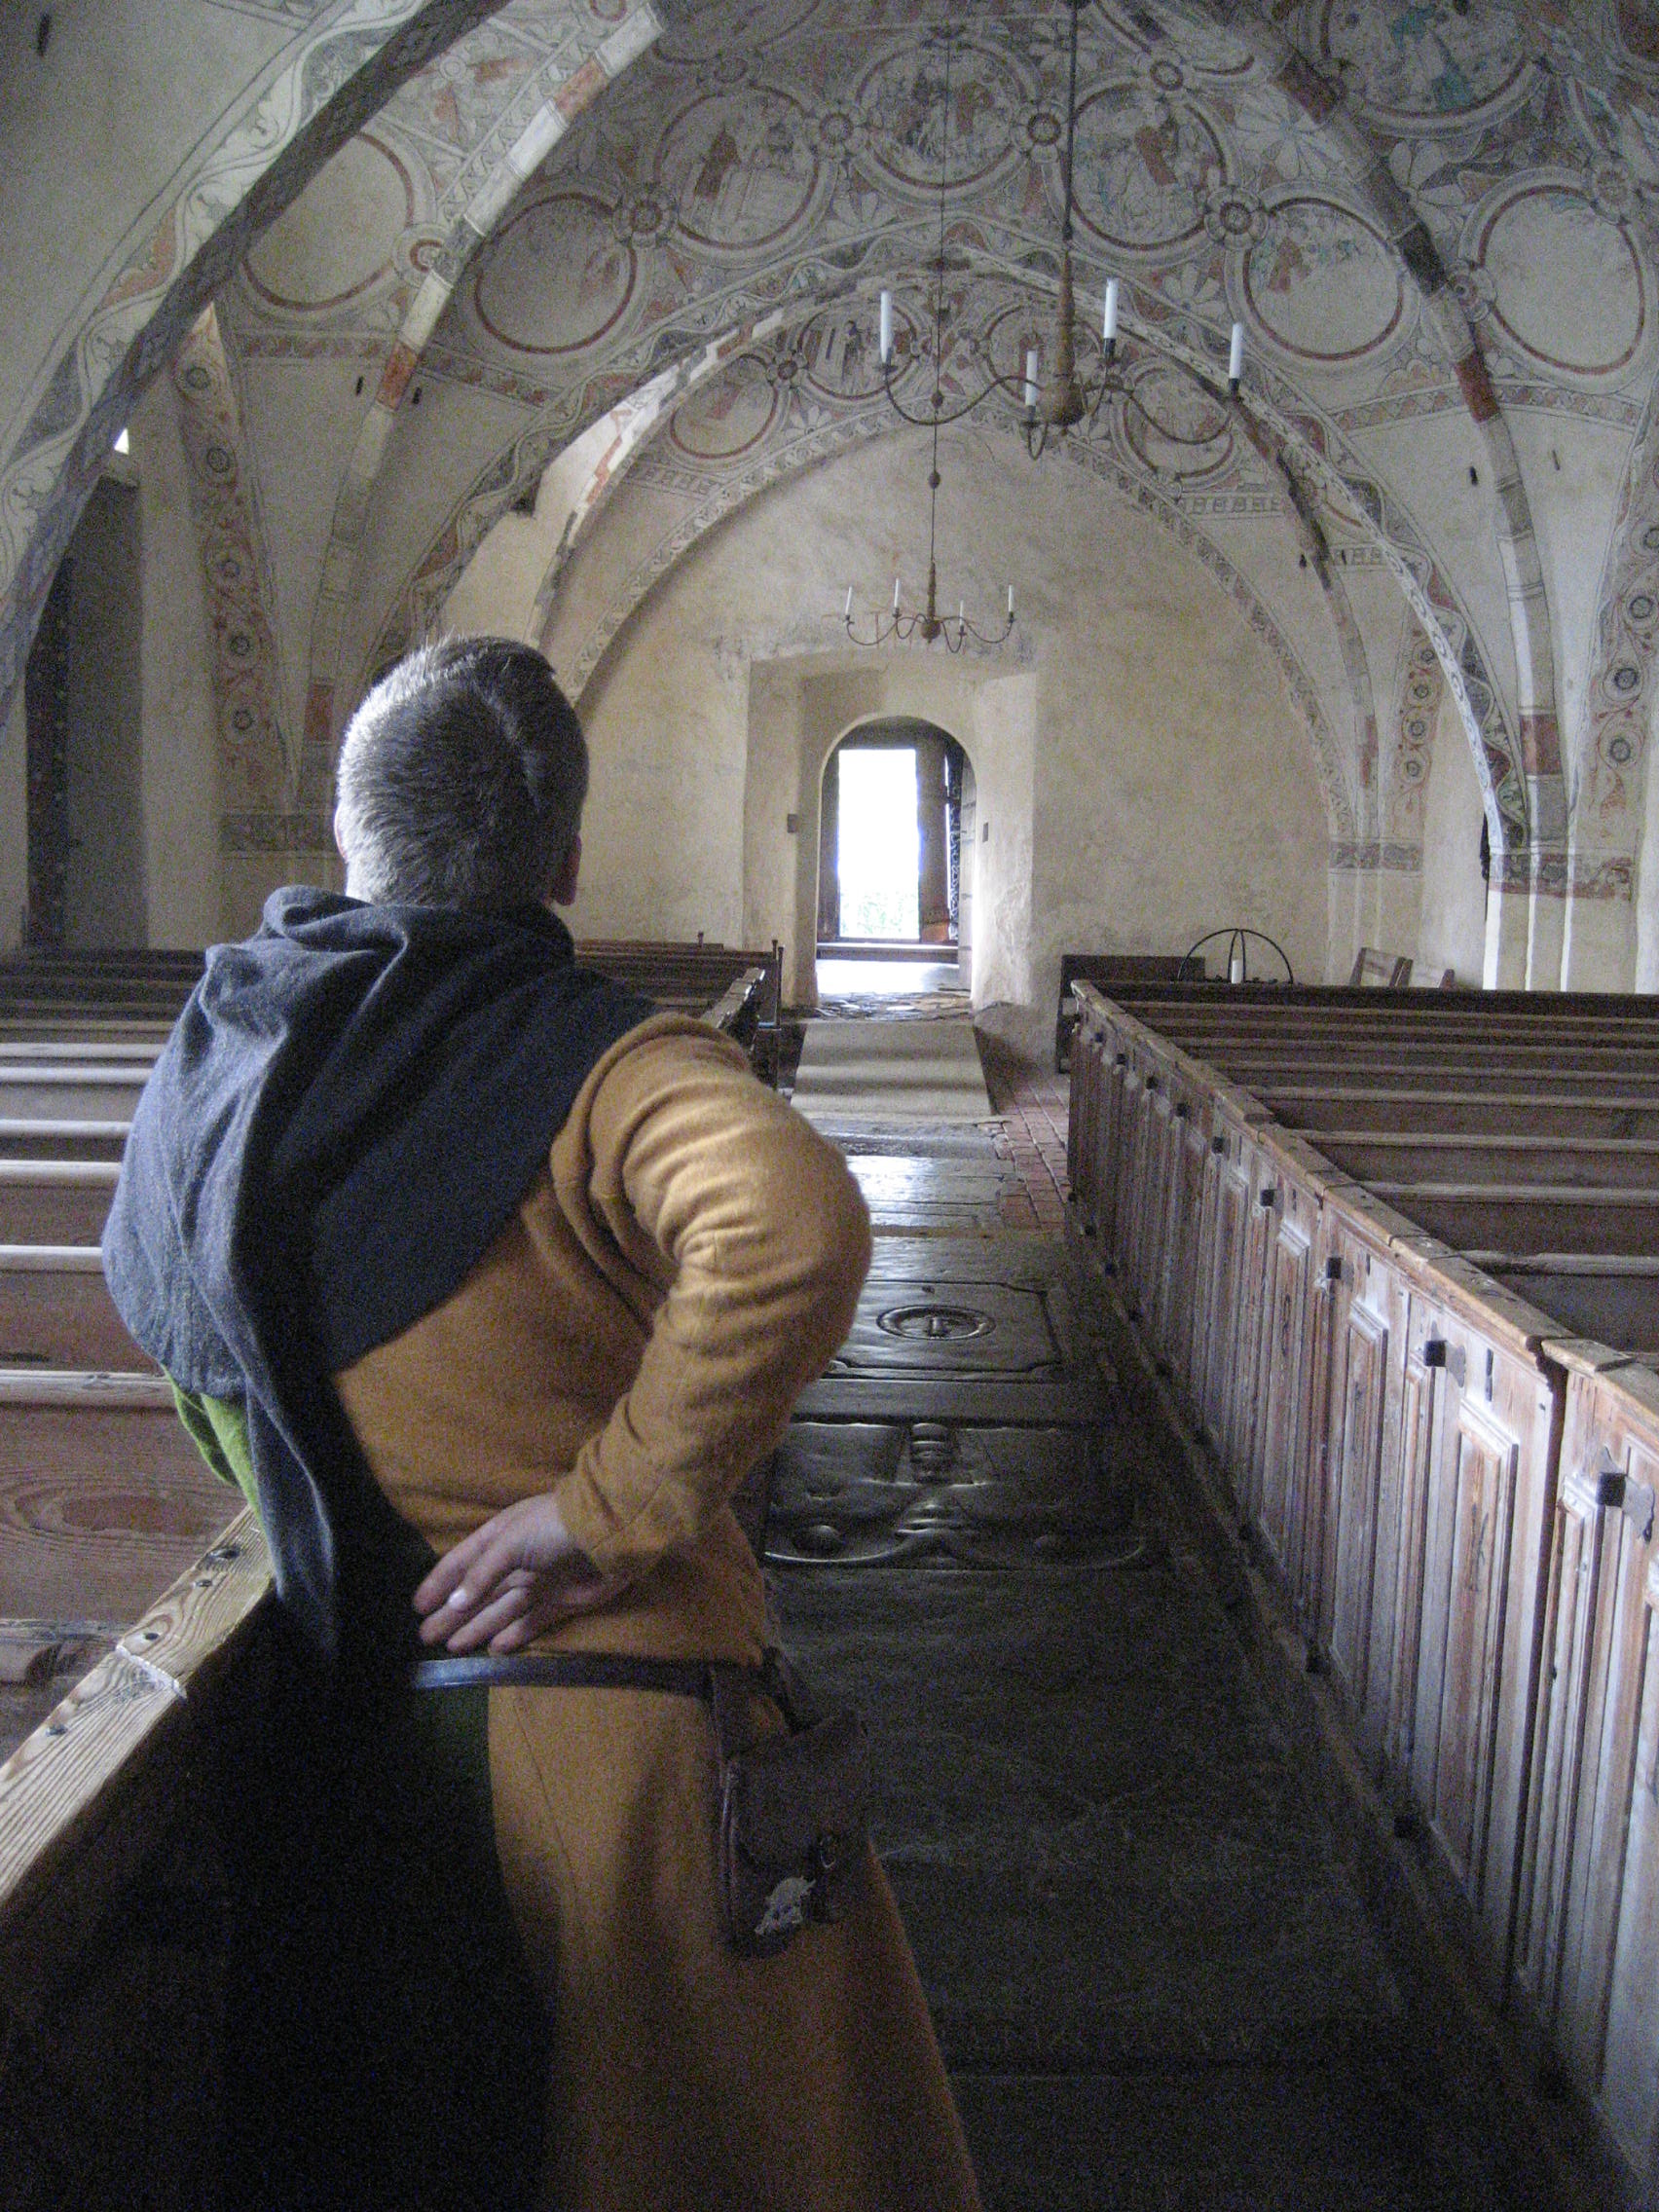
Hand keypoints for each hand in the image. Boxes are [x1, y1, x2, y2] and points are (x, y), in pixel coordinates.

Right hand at [413, 1494, 624, 1652]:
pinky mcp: (560, 1603)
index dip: (439, 1583)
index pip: (461, 1563)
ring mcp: (538, 1583)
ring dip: (475, 1628)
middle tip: (426, 1637)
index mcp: (500, 1538)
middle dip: (452, 1614)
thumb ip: (480, 1574)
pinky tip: (494, 1649)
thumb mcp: (509, 1543)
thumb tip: (453, 1604)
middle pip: (477, 1593)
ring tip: (451, 1647)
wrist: (609, 1535)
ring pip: (499, 1611)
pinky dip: (513, 1636)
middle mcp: (515, 1562)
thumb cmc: (553, 1529)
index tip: (417, 1606)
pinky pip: (530, 1623)